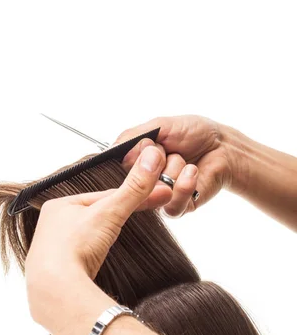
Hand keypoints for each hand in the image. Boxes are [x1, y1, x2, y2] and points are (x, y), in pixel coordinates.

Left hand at [25, 145, 166, 330]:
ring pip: (89, 237)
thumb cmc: (72, 248)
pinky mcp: (58, 272)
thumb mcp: (109, 212)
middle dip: (118, 217)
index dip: (131, 196)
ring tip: (120, 242)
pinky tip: (101, 262)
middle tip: (146, 213)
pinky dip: (95, 258)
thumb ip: (133, 189)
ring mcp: (52, 250)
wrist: (56, 291)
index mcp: (58, 206)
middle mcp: (51, 226)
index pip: (102, 196)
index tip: (154, 195)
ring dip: (106, 239)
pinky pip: (82, 258)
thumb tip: (151, 160)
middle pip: (96, 216)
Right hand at [113, 115, 243, 216]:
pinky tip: (193, 171)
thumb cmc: (192, 133)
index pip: (119, 166)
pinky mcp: (175, 209)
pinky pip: (172, 203)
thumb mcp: (159, 126)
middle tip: (169, 151)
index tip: (150, 143)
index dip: (136, 154)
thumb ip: (132, 136)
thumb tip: (112, 151)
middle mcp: (142, 181)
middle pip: (135, 179)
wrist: (223, 146)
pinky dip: (185, 183)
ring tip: (185, 161)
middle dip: (156, 158)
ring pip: (155, 190)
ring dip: (174, 168)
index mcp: (135, 162)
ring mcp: (158, 197)